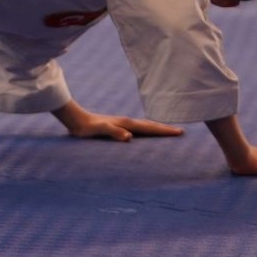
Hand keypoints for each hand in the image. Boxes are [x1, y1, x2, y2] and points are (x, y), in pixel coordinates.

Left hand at [56, 103, 184, 142]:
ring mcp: (123, 124)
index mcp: (126, 123)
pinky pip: (137, 131)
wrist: (75, 119)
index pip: (150, 127)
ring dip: (157, 130)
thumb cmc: (87, 127)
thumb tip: (129, 137)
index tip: (180, 132)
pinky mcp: (117, 128)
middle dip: (165, 129)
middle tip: (181, 132)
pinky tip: (145, 137)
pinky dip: (146, 133)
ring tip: (168, 133)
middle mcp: (127, 122)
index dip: (165, 130)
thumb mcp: (100, 130)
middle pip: (150, 125)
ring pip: (145, 127)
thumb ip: (113, 132)